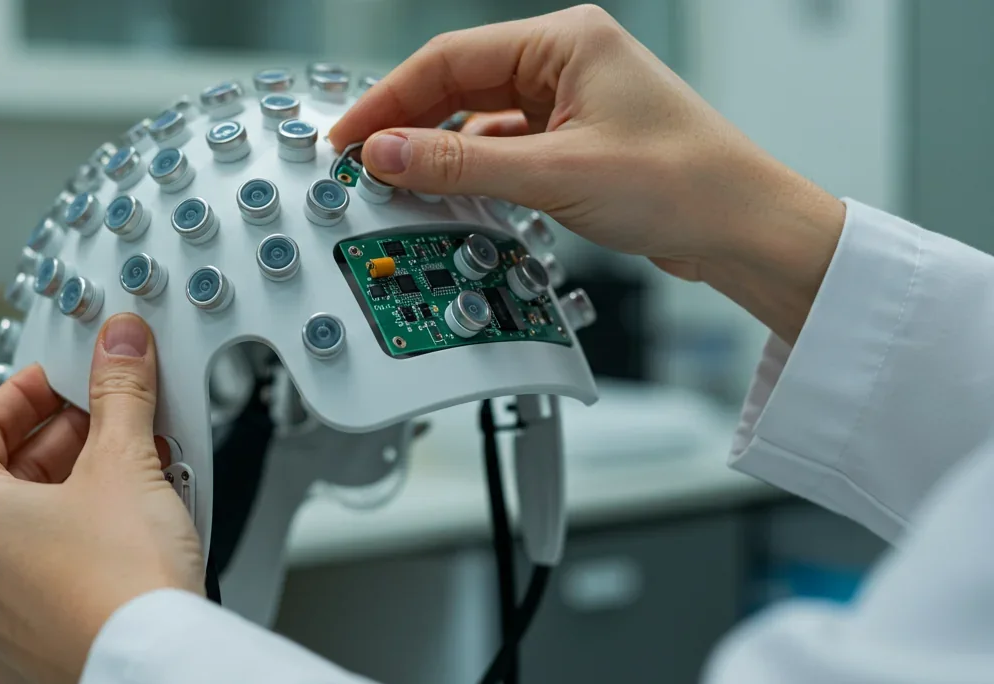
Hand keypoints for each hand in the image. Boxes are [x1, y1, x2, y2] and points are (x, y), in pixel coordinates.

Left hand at [0, 314, 203, 683]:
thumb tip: (118, 347)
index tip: (59, 381)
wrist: (154, 674)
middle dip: (61, 444)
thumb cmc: (121, 587)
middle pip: (0, 480)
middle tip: (110, 424)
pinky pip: (41, 584)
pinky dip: (75, 553)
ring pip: (22, 535)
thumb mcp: (124, 461)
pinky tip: (125, 541)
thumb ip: (118, 391)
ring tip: (132, 480)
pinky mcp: (24, 654)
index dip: (23, 392)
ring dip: (71, 498)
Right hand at [328, 5, 845, 343]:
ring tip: (401, 186)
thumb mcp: (556, 173)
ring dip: (440, 153)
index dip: (389, 100)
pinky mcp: (575, 141)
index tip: (349, 136)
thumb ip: (462, 164)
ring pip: (478, 120)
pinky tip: (453, 196)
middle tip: (361, 165)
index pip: (449, 59)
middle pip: (458, 85)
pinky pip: (503, 148)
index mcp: (566, 41)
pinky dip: (474, 172)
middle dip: (408, 126)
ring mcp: (570, 102)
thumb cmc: (684, 183)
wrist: (746, 230)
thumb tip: (386, 154)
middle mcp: (565, 62)